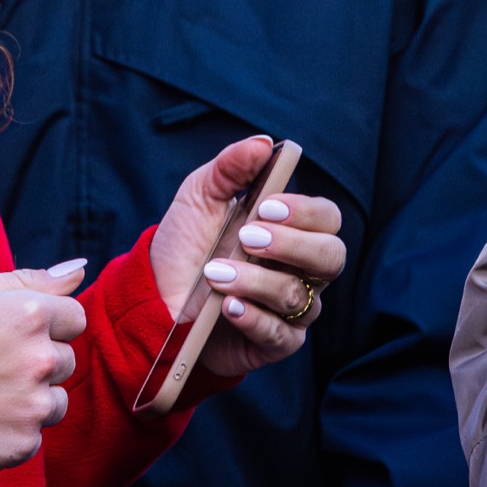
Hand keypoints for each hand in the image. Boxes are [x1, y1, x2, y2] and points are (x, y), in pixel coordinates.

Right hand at [0, 265, 87, 473]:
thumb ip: (28, 279)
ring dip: (32, 398)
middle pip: (65, 358)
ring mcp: (31, 406)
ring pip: (55, 400)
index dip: (46, 323)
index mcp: (29, 314)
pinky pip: (35, 435)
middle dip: (38, 360)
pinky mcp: (20, 445)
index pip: (74, 317)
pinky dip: (13, 430)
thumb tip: (78, 271)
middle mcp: (39, 359)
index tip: (14, 333)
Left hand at [150, 137, 346, 379]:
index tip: (266, 206)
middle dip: (292, 245)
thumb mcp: (200, 197)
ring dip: (255, 281)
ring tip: (215, 274)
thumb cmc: (187, 245)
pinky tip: (228, 306)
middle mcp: (301, 270)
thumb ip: (231, 168)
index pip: (327, 218)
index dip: (305, 212)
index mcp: (292, 230)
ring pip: (299, 296)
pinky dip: (253, 317)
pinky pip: (280, 334)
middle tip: (248, 238)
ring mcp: (291, 309)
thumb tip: (262, 143)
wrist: (155, 297)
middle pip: (331, 257)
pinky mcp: (274, 343)